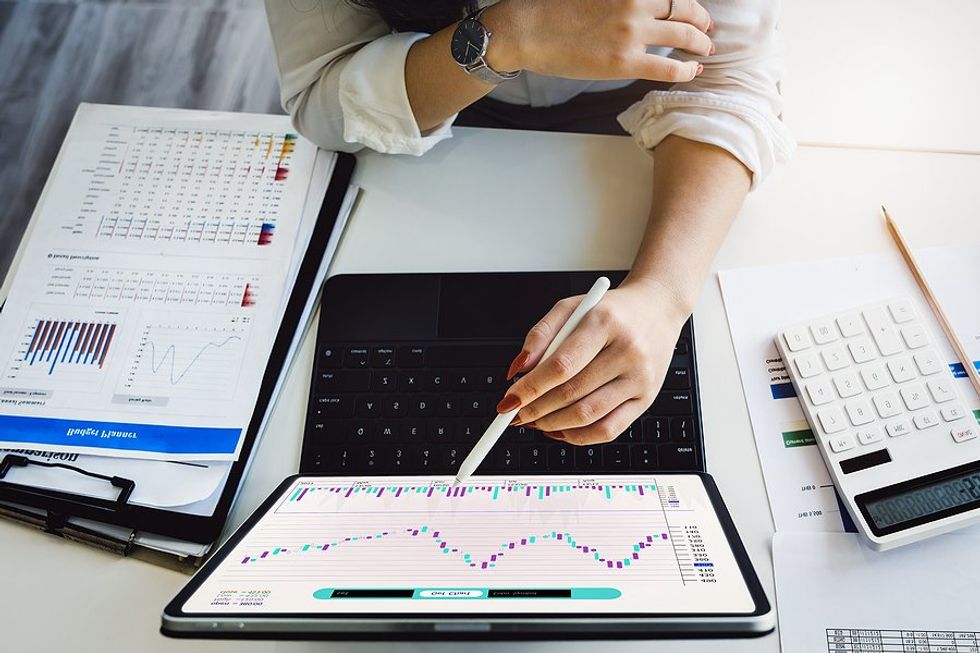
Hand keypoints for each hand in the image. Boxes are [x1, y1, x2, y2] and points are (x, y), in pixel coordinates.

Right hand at [484, 0, 713, 82]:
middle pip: (684, 8)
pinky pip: (669, 66)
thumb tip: (636, 9)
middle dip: (700, 19)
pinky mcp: (625, 61)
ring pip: (684, 35)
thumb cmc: (551, 9)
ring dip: (699, 43)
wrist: (528, 29)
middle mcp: (635, 3)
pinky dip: (687, 69)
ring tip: (704, 50)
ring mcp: (632, 32)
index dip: (688, 2)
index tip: (693, 9)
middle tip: (706, 29)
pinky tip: (693, 71)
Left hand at [497, 278, 690, 445]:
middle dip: (536, 409)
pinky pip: (610, 430)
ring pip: (589, 415)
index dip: (530, 388)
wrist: (658, 308)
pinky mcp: (647, 399)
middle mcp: (627, 351)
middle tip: (515, 414)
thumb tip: (517, 370)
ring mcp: (640, 378)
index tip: (508, 400)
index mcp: (605, 323)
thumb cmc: (611, 310)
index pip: (561, 365)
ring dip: (553, 424)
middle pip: (572, 393)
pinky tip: (561, 429)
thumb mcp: (571, 307)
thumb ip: (540, 335)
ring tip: (534, 421)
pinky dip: (579, 437)